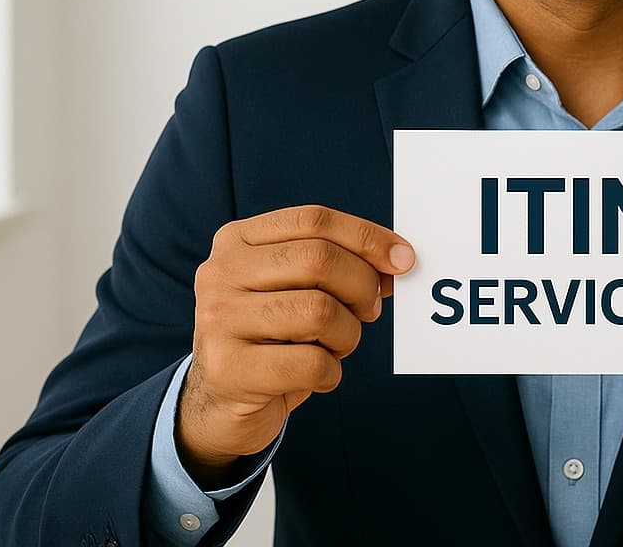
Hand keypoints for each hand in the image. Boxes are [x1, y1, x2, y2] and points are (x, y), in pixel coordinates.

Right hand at [175, 204, 415, 484]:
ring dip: (347, 335)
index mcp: (238, 241)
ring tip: (336, 346)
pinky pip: (311, 364)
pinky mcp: (228, 369)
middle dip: (362, 287)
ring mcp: (217, 320)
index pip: (314, 220)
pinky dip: (331, 373)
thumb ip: (338, 266)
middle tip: (370, 311)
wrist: (222, 401)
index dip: (367, 237)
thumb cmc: (274, 336)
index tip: (404, 260)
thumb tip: (397, 261)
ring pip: (319, 312)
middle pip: (319, 260)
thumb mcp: (297, 289)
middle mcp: (220, 273)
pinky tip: (316, 375)